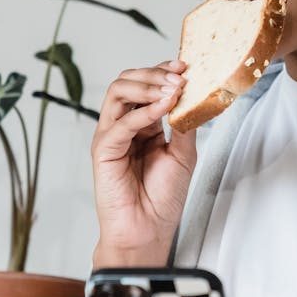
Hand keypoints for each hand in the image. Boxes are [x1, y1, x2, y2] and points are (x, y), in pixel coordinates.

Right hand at [90, 59, 197, 264]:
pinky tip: (163, 108)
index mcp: (143, 125)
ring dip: (147, 85)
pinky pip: (120, 122)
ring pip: (117, 92)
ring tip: (171, 89)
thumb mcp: (183, 155)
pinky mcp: (103, 150)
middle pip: (127, 82)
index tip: (185, 66)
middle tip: (179, 75)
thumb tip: (193, 95)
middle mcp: (124, 126)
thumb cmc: (162, 198)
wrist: (148, 230)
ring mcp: (111, 135)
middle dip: (154, 73)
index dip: (162, 72)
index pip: (146, 86)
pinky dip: (143, 112)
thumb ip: (184, 125)